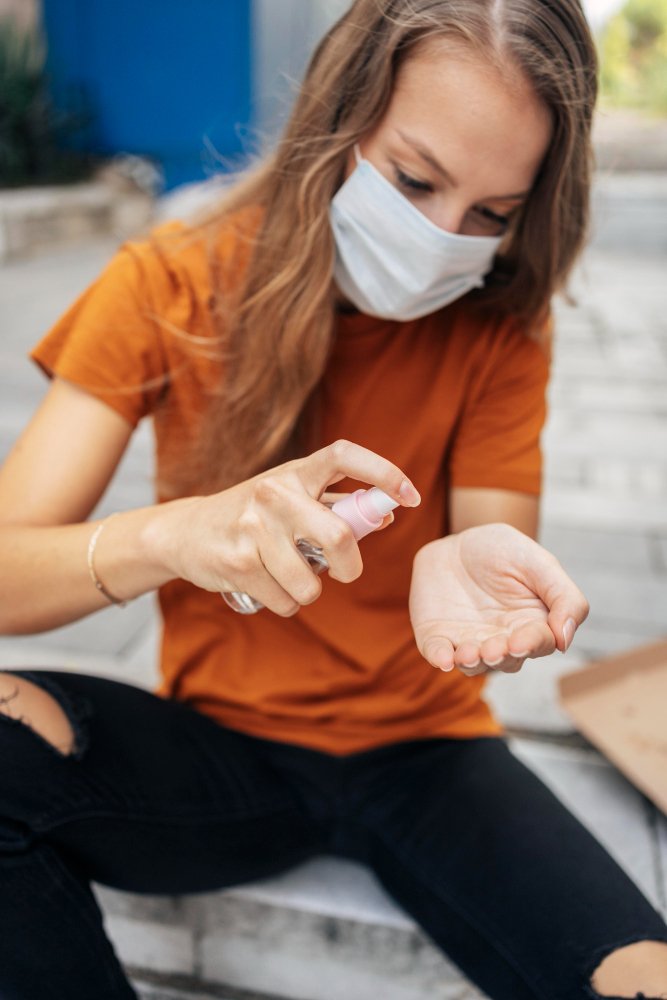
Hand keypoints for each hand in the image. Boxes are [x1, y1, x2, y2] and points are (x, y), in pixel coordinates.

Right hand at [152, 439, 419, 615]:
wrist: (184, 532)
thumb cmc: (252, 515)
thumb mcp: (290, 497)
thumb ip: (335, 504)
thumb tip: (386, 514)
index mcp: (294, 472)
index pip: (344, 456)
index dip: (383, 473)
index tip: (411, 496)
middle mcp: (274, 493)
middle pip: (338, 537)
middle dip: (352, 568)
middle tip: (346, 573)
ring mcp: (253, 528)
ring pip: (311, 583)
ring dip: (310, 591)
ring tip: (291, 576)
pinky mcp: (237, 562)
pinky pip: (287, 601)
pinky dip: (286, 603)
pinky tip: (268, 584)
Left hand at [409, 523, 588, 675]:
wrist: (459, 543)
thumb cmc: (506, 551)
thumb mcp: (540, 563)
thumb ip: (564, 597)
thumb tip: (565, 639)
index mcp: (532, 625)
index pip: (538, 643)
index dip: (530, 645)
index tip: (520, 642)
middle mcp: (502, 640)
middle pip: (505, 660)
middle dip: (499, 657)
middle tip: (493, 650)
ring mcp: (469, 641)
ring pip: (472, 664)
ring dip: (471, 662)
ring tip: (468, 653)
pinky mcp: (439, 636)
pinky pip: (438, 652)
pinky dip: (440, 657)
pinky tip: (443, 658)